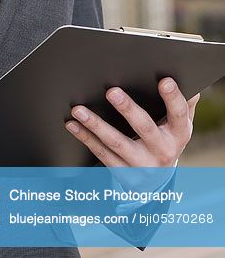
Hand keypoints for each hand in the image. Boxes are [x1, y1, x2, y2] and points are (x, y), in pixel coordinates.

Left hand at [63, 77, 200, 166]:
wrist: (158, 181)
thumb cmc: (166, 139)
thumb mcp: (179, 123)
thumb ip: (184, 102)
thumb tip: (185, 76)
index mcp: (179, 133)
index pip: (178, 114)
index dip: (172, 97)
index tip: (164, 80)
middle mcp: (162, 150)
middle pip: (144, 128)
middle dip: (128, 109)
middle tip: (111, 91)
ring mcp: (142, 164)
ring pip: (117, 143)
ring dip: (96, 125)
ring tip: (79, 109)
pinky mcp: (123, 174)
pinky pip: (101, 154)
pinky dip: (85, 138)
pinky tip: (72, 124)